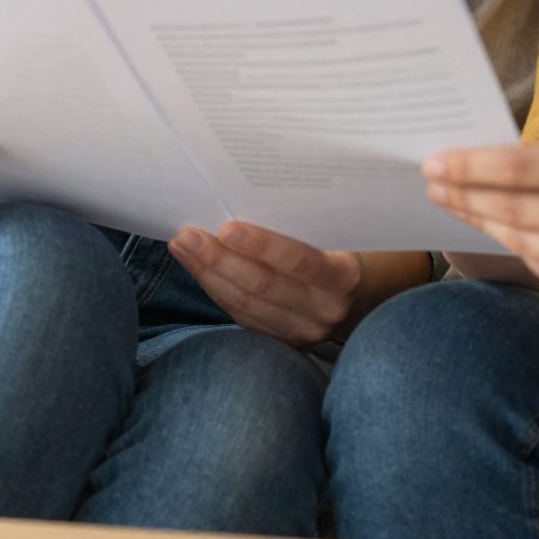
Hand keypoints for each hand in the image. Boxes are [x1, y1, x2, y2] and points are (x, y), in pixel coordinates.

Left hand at [168, 222, 362, 346]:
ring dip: (208, 274)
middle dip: (220, 259)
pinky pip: (241, 315)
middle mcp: (324, 309)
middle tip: (188, 235)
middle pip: (265, 286)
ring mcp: (302, 330)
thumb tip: (244, 197)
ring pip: (246, 304)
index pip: (301, 262)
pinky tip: (197, 268)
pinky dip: (216, 289)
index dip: (263, 246)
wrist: (355, 294)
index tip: (227, 227)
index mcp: (343, 277)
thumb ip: (304, 225)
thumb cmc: (337, 248)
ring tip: (182, 247)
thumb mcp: (335, 235)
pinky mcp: (281, 340)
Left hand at [425, 137, 538, 307]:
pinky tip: (493, 232)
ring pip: (523, 241)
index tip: (434, 162)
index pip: (518, 168)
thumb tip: (488, 163)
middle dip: (463, 196)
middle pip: (512, 208)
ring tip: (453, 206)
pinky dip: (515, 248)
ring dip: (481, 224)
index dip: (470, 167)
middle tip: (430, 184)